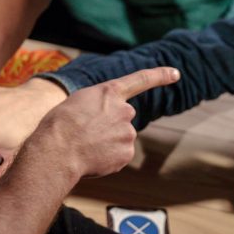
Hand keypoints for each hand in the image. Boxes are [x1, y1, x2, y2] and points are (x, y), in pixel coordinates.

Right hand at [33, 68, 179, 178]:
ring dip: (105, 144)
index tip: (175, 74)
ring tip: (84, 147)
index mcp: (109, 92)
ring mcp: (128, 133)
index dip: (159, 76)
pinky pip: (118, 156)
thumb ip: (96, 107)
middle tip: (85, 135)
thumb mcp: (76, 104)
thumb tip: (103, 126)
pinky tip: (91, 158)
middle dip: (109, 127)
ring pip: (119, 139)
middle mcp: (124, 110)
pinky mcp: (126, 154)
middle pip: (122, 119)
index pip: (141, 80)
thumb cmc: (58, 126)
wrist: (57, 150)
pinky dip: (106, 159)